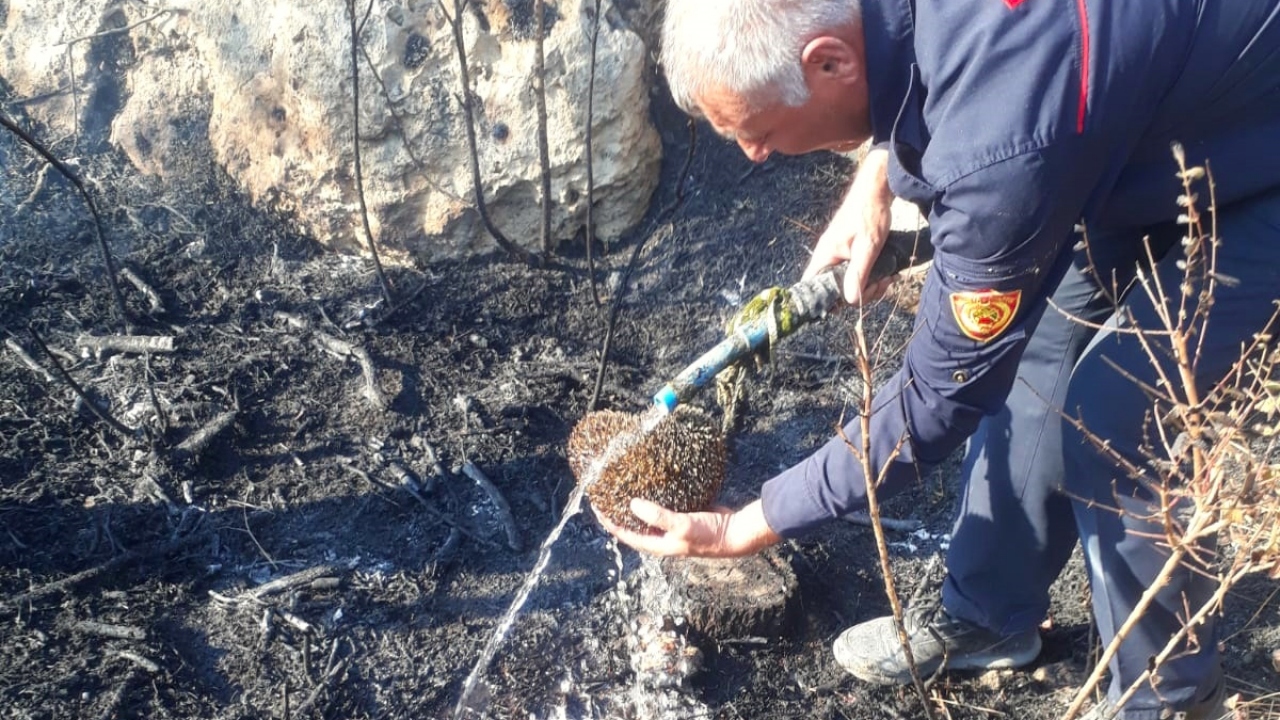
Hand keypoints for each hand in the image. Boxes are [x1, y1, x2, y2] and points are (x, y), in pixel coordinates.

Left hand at [593, 498, 781, 557]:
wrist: (735, 532)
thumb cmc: (708, 535)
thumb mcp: (680, 525)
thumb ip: (657, 516)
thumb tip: (632, 504)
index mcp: (658, 544)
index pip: (626, 534)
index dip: (610, 522)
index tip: (597, 506)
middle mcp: (663, 537)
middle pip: (635, 525)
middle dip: (620, 512)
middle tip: (608, 494)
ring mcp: (674, 526)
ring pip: (649, 514)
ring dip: (637, 503)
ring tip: (625, 486)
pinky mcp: (684, 515)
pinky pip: (664, 505)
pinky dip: (656, 496)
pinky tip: (652, 483)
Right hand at [802, 148, 895, 304]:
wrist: (877, 191)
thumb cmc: (869, 215)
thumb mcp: (867, 248)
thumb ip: (858, 274)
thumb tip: (850, 301)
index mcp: (825, 256)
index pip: (812, 286)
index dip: (828, 299)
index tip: (854, 297)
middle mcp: (828, 257)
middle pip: (836, 289)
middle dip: (860, 292)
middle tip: (880, 284)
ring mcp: (840, 256)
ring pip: (849, 283)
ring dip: (870, 285)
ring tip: (888, 277)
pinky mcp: (850, 253)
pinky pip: (857, 274)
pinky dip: (872, 277)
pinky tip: (887, 273)